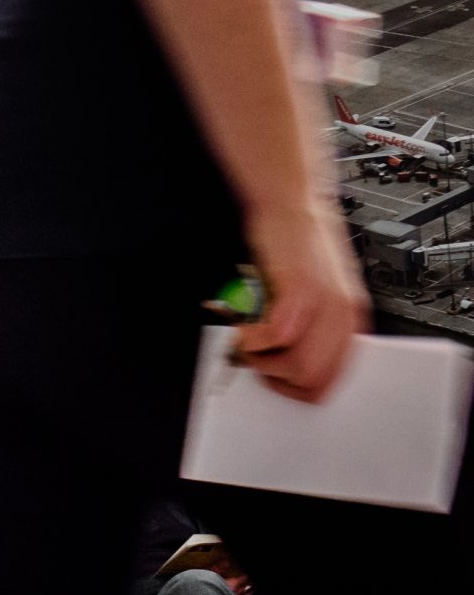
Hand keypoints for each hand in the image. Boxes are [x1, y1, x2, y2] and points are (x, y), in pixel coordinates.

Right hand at [240, 205, 368, 401]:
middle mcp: (342, 314)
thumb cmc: (296, 247)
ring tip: (249, 342)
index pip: (334, 379)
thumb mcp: (317, 295)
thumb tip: (293, 366)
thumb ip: (313, 330)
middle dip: (276, 380)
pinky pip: (278, 336)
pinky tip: (245, 326)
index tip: (277, 383)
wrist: (290, 205)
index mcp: (349, 320)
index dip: (301, 390)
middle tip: (257, 361)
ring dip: (263, 362)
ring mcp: (324, 303)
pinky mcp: (301, 290)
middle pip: (315, 379)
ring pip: (299, 366)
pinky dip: (253, 340)